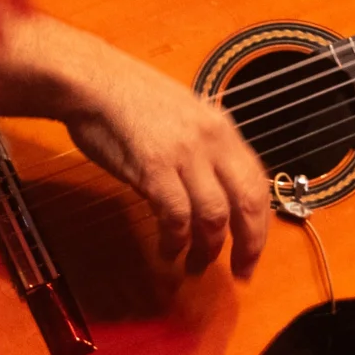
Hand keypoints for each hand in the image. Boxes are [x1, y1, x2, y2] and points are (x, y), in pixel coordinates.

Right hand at [0, 0, 269, 277]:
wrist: (92, 82)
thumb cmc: (131, 101)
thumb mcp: (183, 122)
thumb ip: (203, 156)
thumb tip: (214, 197)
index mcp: (223, 130)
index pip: (258, 183)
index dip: (261, 224)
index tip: (254, 251)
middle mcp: (212, 141)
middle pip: (248, 203)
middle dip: (249, 245)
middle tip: (240, 272)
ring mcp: (184, 154)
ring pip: (214, 216)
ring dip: (207, 249)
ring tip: (195, 266)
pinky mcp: (154, 167)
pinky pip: (175, 216)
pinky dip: (175, 241)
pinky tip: (168, 251)